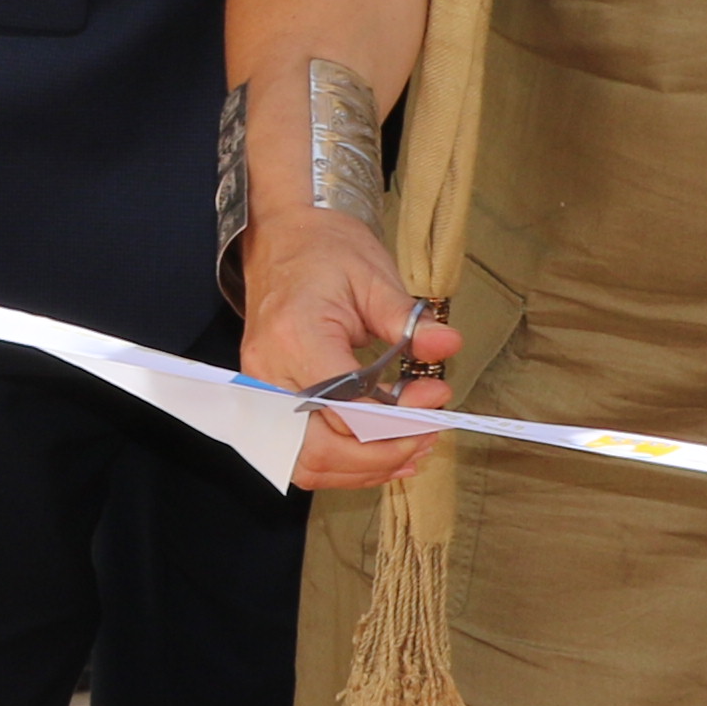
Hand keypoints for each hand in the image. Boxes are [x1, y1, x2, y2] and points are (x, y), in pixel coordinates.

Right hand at [240, 200, 449, 489]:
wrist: (279, 238)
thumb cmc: (324, 252)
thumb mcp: (373, 276)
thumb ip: (408, 320)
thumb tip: (448, 346)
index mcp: (296, 337)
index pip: (345, 405)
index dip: (398, 416)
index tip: (436, 397)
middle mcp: (268, 373)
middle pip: (321, 447)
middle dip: (381, 453)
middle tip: (428, 434)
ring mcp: (259, 391)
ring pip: (307, 463)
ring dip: (363, 467)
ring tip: (412, 449)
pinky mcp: (263, 400)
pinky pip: (298, 454)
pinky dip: (342, 464)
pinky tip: (381, 454)